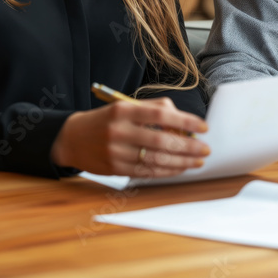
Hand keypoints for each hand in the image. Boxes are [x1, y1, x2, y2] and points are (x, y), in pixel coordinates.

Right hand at [50, 97, 209, 176]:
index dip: (185, 121)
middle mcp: (119, 130)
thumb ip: (153, 109)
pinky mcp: (115, 169)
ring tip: (196, 161)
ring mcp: (116, 151)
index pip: (161, 114)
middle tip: (205, 149)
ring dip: (181, 162)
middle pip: (161, 140)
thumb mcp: (125, 106)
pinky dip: (166, 171)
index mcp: (123, 110)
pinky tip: (179, 168)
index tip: (203, 127)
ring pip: (155, 160)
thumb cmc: (106, 120)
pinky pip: (146, 172)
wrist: (72, 138)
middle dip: (188, 146)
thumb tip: (183, 120)